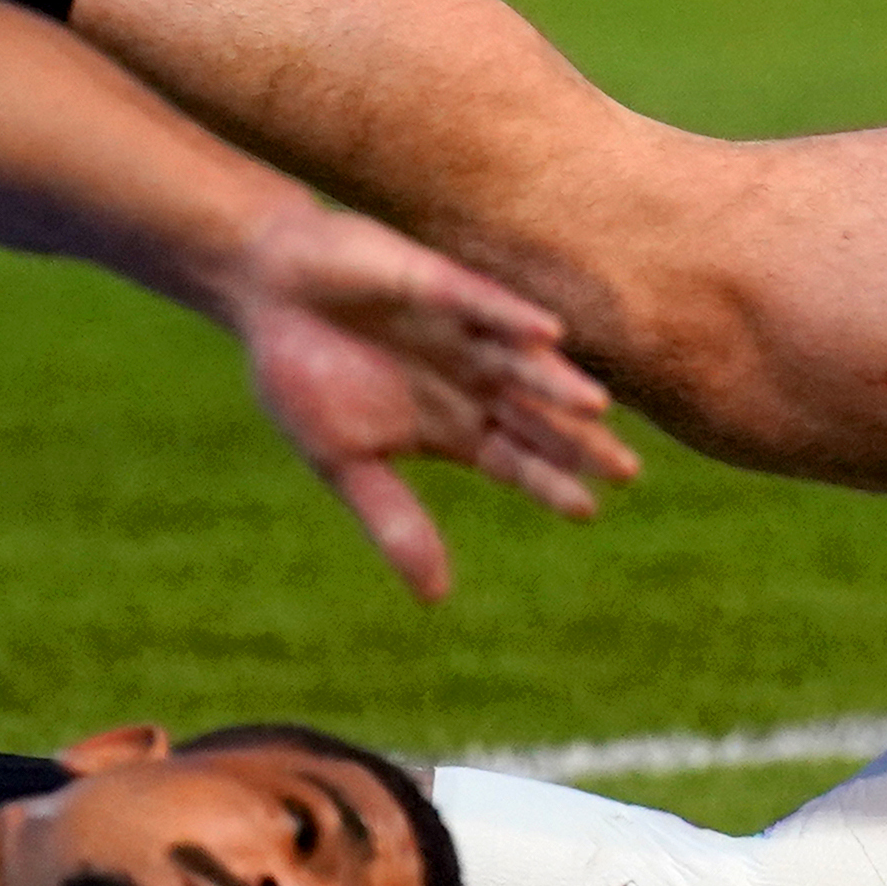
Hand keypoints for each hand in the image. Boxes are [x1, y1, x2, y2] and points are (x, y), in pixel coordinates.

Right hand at [222, 199, 635, 600]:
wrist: (261, 292)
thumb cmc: (300, 374)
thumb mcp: (344, 463)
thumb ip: (394, 523)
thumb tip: (436, 600)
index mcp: (452, 424)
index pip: (516, 461)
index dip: (550, 483)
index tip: (588, 510)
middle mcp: (469, 379)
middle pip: (535, 418)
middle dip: (577, 444)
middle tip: (626, 471)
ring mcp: (459, 333)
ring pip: (520, 364)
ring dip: (556, 384)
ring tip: (597, 409)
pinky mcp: (435, 284)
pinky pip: (482, 302)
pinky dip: (512, 318)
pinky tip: (548, 335)